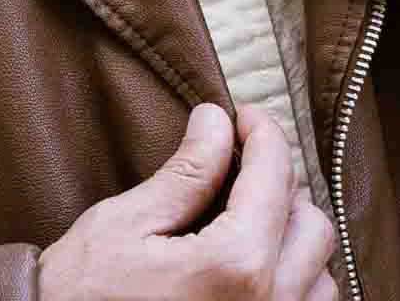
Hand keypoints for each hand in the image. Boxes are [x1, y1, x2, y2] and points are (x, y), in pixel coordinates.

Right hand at [38, 104, 336, 300]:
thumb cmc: (79, 298)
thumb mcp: (126, 224)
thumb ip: (186, 173)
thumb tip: (218, 121)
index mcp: (235, 266)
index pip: (274, 176)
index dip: (262, 132)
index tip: (242, 117)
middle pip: (312, 227)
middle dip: (280, 187)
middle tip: (239, 169)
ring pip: (320, 281)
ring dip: (294, 245)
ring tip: (248, 224)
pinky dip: (293, 289)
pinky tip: (254, 274)